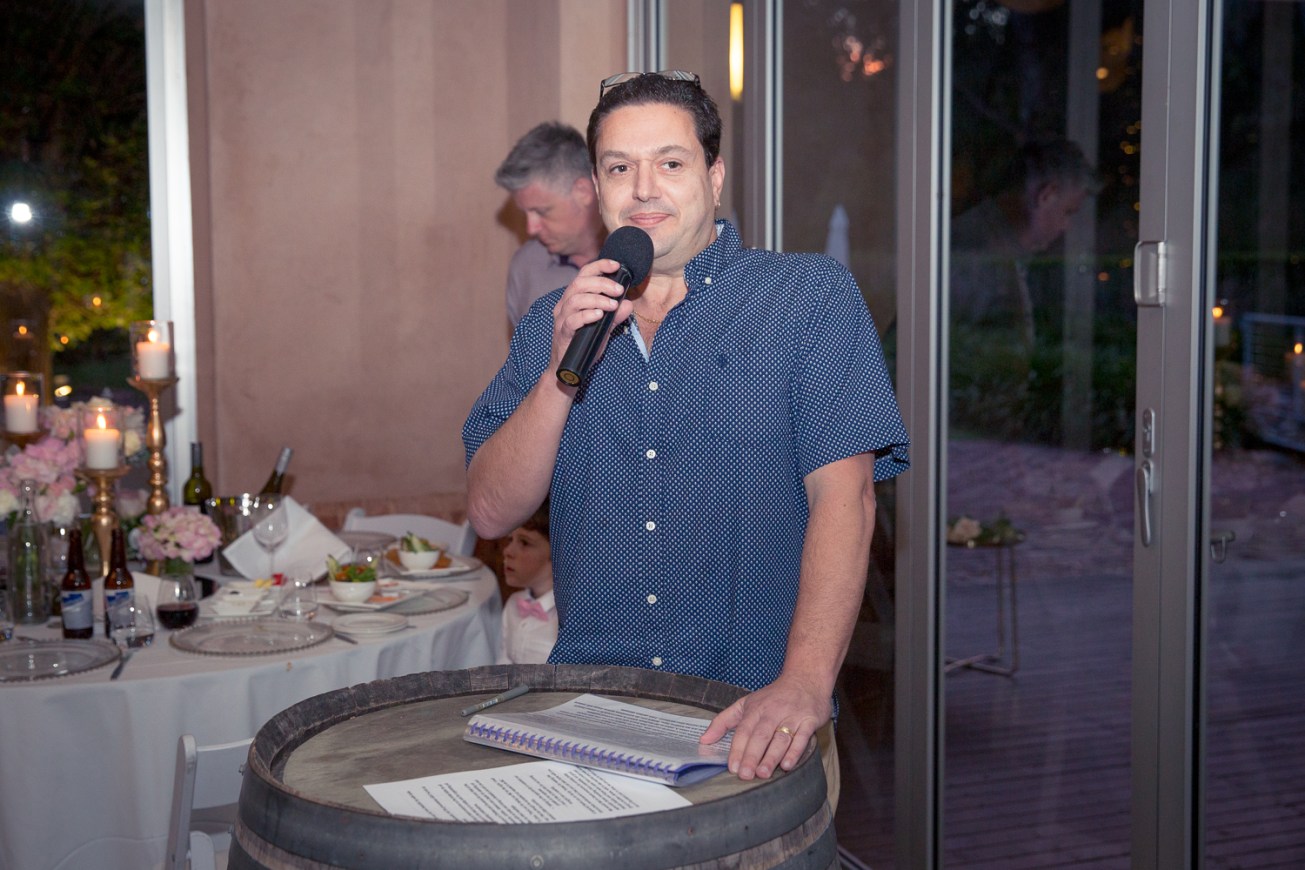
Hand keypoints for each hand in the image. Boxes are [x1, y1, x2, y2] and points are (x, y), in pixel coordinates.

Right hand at [549, 258, 634, 372]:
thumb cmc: (584, 345)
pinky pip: (572, 320)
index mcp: (573, 298)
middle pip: (580, 283)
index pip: (584, 275)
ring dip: (597, 299)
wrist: (569, 368)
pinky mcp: (563, 333)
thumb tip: (628, 304)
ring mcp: (562, 319)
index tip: (616, 265)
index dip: (599, 266)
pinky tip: (600, 315)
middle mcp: (564, 305)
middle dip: (602, 283)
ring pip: (576, 299)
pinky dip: (587, 315)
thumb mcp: (603, 328)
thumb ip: (615, 316)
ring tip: (612, 305)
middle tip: (619, 290)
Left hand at [699, 674, 831, 780]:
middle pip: (761, 735)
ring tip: (763, 773)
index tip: (733, 767)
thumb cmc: (772, 697)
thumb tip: (704, 740)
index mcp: (755, 708)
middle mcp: (773, 712)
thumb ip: (723, 721)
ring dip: (771, 757)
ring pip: (780, 738)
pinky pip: (802, 737)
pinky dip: (795, 751)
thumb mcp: (745, 704)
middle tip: (746, 775)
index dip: (738, 749)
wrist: (805, 679)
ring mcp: (792, 716)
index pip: (744, 730)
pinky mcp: (809, 720)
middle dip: (752, 755)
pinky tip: (787, 765)